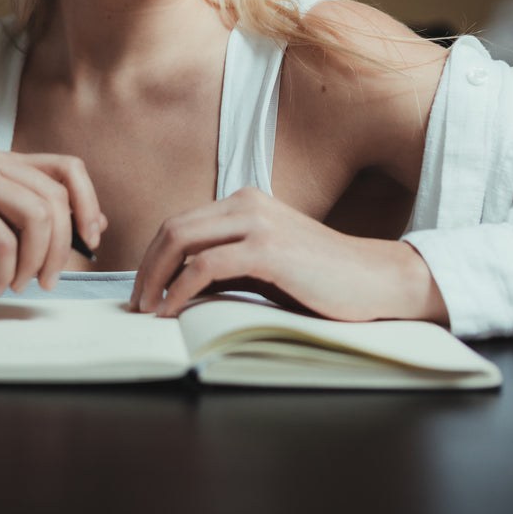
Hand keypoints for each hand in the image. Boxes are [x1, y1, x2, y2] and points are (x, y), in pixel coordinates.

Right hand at [0, 147, 105, 306]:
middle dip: (60, 249)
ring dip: (34, 262)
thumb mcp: (16, 242)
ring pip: (36, 215)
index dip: (88, 204)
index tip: (91, 242)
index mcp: (6, 163)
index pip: (68, 168)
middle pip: (55, 198)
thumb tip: (98, 223)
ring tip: (19, 284)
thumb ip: (51, 226)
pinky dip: (6, 271)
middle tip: (46, 282)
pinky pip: (2, 239)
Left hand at [129, 186, 445, 322]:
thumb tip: (178, 287)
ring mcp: (258, 223)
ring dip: (155, 278)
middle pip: (173, 229)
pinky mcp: (268, 249)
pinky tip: (172, 311)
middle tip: (135, 304)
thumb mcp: (267, 264)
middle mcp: (247, 203)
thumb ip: (227, 264)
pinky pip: (204, 266)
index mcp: (246, 201)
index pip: (181, 223)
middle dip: (146, 267)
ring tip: (147, 311)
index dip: (154, 256)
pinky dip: (179, 290)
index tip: (143, 289)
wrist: (376, 280)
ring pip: (181, 242)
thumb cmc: (323, 280)